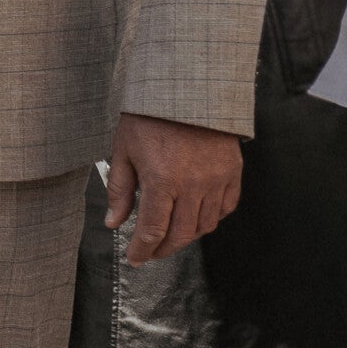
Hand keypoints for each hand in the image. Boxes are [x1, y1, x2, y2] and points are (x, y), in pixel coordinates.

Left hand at [106, 113, 241, 263]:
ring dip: (186, 236)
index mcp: (161, 180)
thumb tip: (114, 223)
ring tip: (170, 235)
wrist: (188, 88)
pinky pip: (225, 208)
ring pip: (204, 225)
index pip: (152, 231)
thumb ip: (119, 190)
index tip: (134, 259)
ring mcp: (216, 179)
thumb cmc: (150, 116)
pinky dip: (211, 218)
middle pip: (180, 235)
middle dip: (162, 249)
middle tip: (150, 252)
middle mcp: (192, 185)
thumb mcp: (123, 150)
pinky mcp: (233, 172)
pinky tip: (196, 216)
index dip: (142, 250)